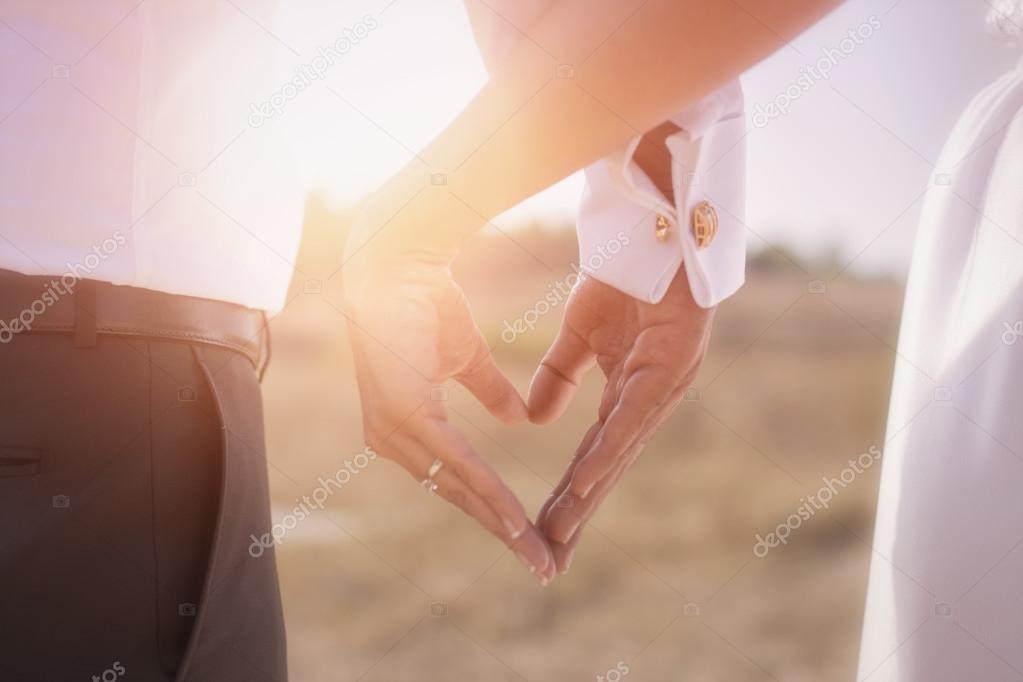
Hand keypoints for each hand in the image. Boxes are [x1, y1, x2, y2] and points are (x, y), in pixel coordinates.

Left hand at [342, 200, 555, 583]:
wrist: (401, 262)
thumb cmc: (427, 302)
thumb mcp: (467, 356)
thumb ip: (487, 389)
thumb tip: (515, 419)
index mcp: (409, 427)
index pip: (458, 478)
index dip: (497, 510)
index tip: (533, 539)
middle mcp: (396, 440)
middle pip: (460, 495)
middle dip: (505, 534)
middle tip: (544, 566)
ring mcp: (394, 432)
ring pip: (460, 488)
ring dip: (502, 524)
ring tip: (538, 553)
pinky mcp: (403, 417)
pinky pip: (455, 463)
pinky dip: (489, 492)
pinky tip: (515, 520)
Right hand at [529, 266, 713, 572]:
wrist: (654, 228)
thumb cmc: (624, 275)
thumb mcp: (576, 333)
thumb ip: (558, 376)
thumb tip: (534, 420)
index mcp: (627, 394)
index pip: (592, 456)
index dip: (569, 496)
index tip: (541, 533)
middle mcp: (647, 401)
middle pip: (606, 468)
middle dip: (576, 514)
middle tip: (548, 560)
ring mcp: (662, 386)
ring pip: (618, 453)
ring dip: (587, 496)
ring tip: (559, 533)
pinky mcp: (669, 366)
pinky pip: (633, 417)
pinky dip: (608, 451)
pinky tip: (586, 484)